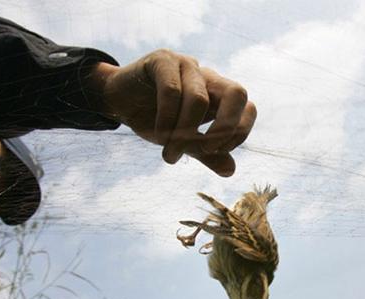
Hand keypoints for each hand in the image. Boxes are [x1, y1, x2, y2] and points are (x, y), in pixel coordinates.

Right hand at [90, 49, 256, 176]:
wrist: (117, 100)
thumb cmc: (154, 118)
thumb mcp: (182, 140)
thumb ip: (206, 153)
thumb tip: (231, 171)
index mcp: (218, 95)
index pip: (247, 107)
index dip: (239, 132)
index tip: (215, 152)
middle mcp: (207, 77)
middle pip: (237, 93)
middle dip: (226, 127)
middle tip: (205, 150)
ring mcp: (186, 66)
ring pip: (199, 99)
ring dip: (185, 133)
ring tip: (170, 154)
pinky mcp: (161, 61)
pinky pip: (171, 91)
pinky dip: (167, 119)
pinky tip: (158, 135)